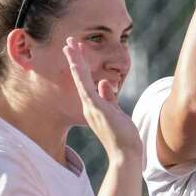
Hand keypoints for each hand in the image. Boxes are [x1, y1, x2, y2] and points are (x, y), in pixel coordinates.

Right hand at [63, 37, 141, 160]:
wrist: (125, 154)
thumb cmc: (123, 137)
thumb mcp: (116, 113)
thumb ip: (109, 97)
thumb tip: (104, 82)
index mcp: (94, 107)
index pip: (87, 82)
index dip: (82, 66)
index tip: (78, 51)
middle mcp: (89, 106)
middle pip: (80, 78)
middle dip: (75, 59)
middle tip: (69, 41)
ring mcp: (91, 107)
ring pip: (80, 79)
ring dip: (75, 61)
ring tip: (70, 44)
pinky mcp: (96, 108)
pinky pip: (85, 87)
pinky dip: (79, 73)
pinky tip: (75, 60)